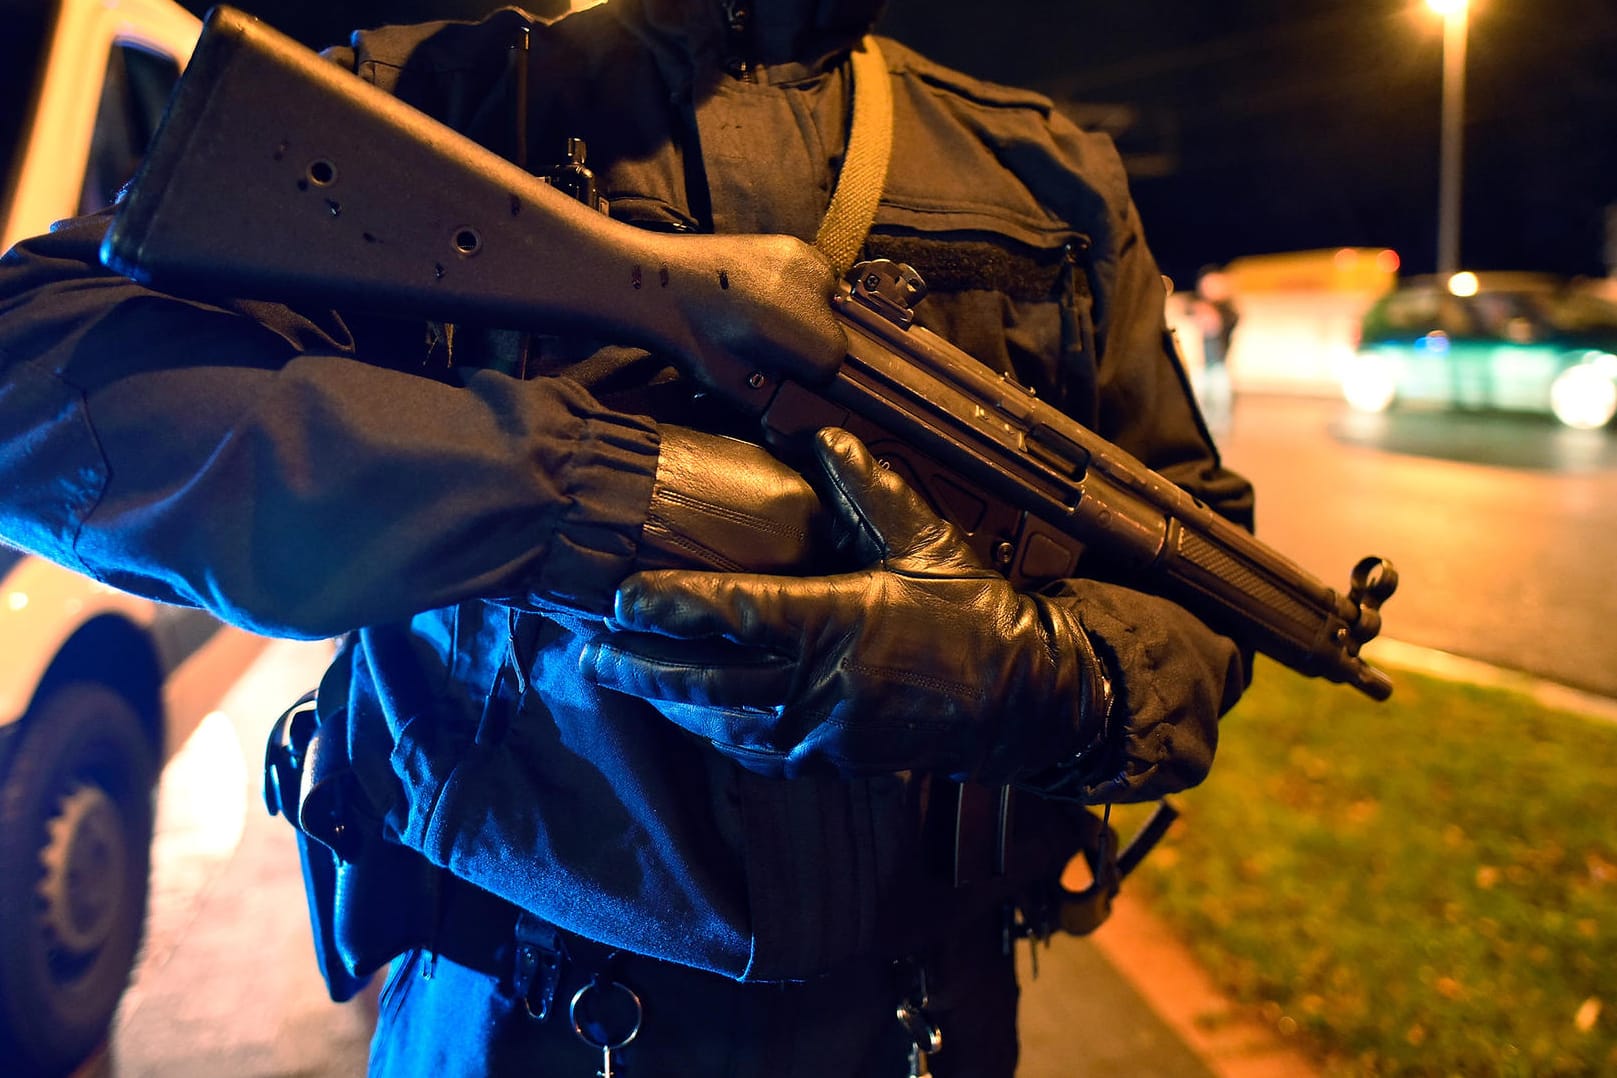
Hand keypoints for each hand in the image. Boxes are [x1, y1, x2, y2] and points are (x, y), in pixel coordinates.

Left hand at [584, 428, 1111, 780]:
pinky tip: (685, 715)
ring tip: (618, 676)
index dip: (675, 606)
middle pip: (709, 679)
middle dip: (640, 665)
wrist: (1022, 698)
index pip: (738, 612)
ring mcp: (825, 732)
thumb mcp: (926, 537)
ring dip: (665, 700)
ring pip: (723, 722)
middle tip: (587, 649)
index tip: (624, 596)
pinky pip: (756, 753)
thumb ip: (868, 487)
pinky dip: (712, 733)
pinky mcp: (833, 762)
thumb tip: (820, 440)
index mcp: (841, 619)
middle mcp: (823, 684)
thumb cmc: (973, 609)